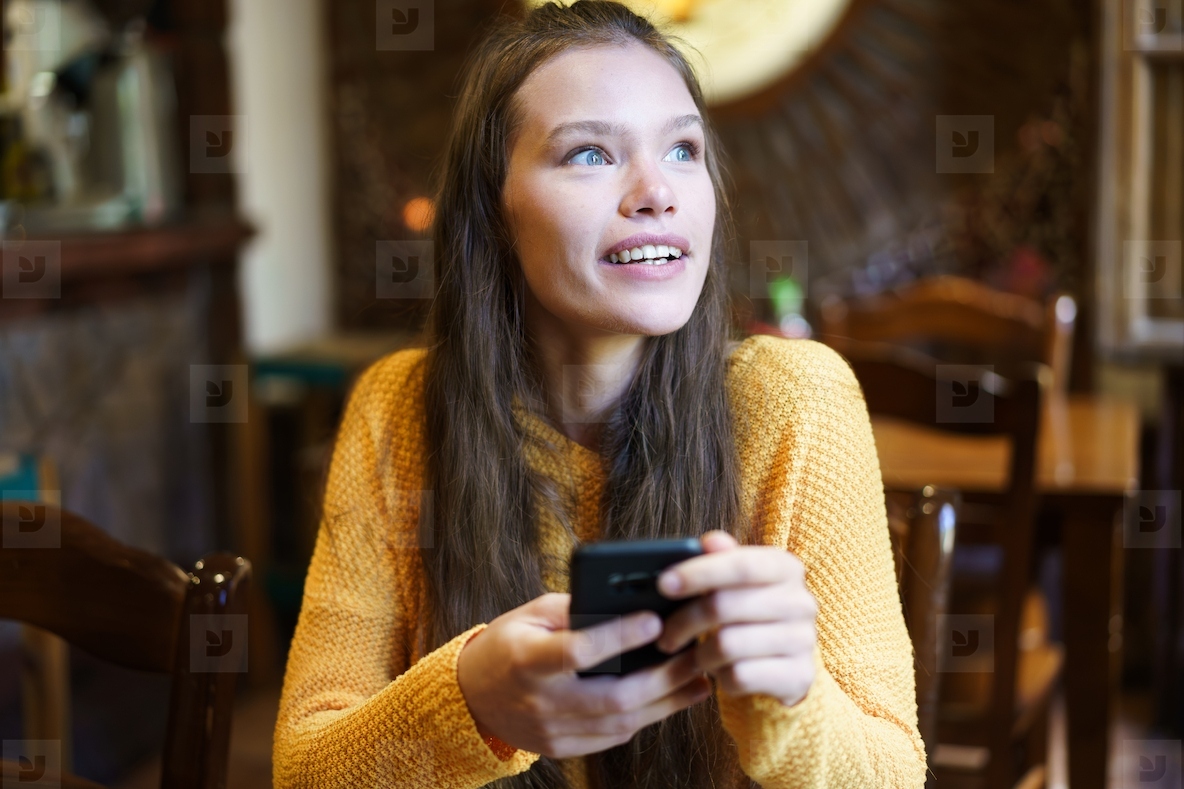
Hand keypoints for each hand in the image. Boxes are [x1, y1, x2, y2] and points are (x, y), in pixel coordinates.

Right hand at [456, 592, 712, 759]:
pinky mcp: (561, 748)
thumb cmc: (508, 643)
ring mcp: (551, 731)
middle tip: (696, 657)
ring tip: (698, 680)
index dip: (620, 637)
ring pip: (620, 723)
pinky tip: (669, 699)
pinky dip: (644, 717)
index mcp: (527, 660)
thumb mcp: (531, 613)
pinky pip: (613, 737)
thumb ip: (575, 608)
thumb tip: (626, 602)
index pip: (579, 651)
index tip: (654, 620)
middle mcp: (540, 701)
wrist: (472, 697)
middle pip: (612, 697)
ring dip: (665, 703)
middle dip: (662, 679)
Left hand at [653, 530, 816, 707]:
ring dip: (699, 653)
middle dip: (684, 621)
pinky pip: (740, 676)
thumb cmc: (749, 615)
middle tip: (665, 635)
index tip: (664, 584)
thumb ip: (722, 560)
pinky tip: (718, 672)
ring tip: (692, 655)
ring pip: (728, 645)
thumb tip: (709, 541)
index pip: (741, 565)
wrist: (784, 665)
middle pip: (725, 606)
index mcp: (785, 568)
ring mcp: (804, 640)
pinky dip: (720, 676)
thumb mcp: (737, 583)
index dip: (699, 573)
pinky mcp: (799, 676)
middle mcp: (801, 601)